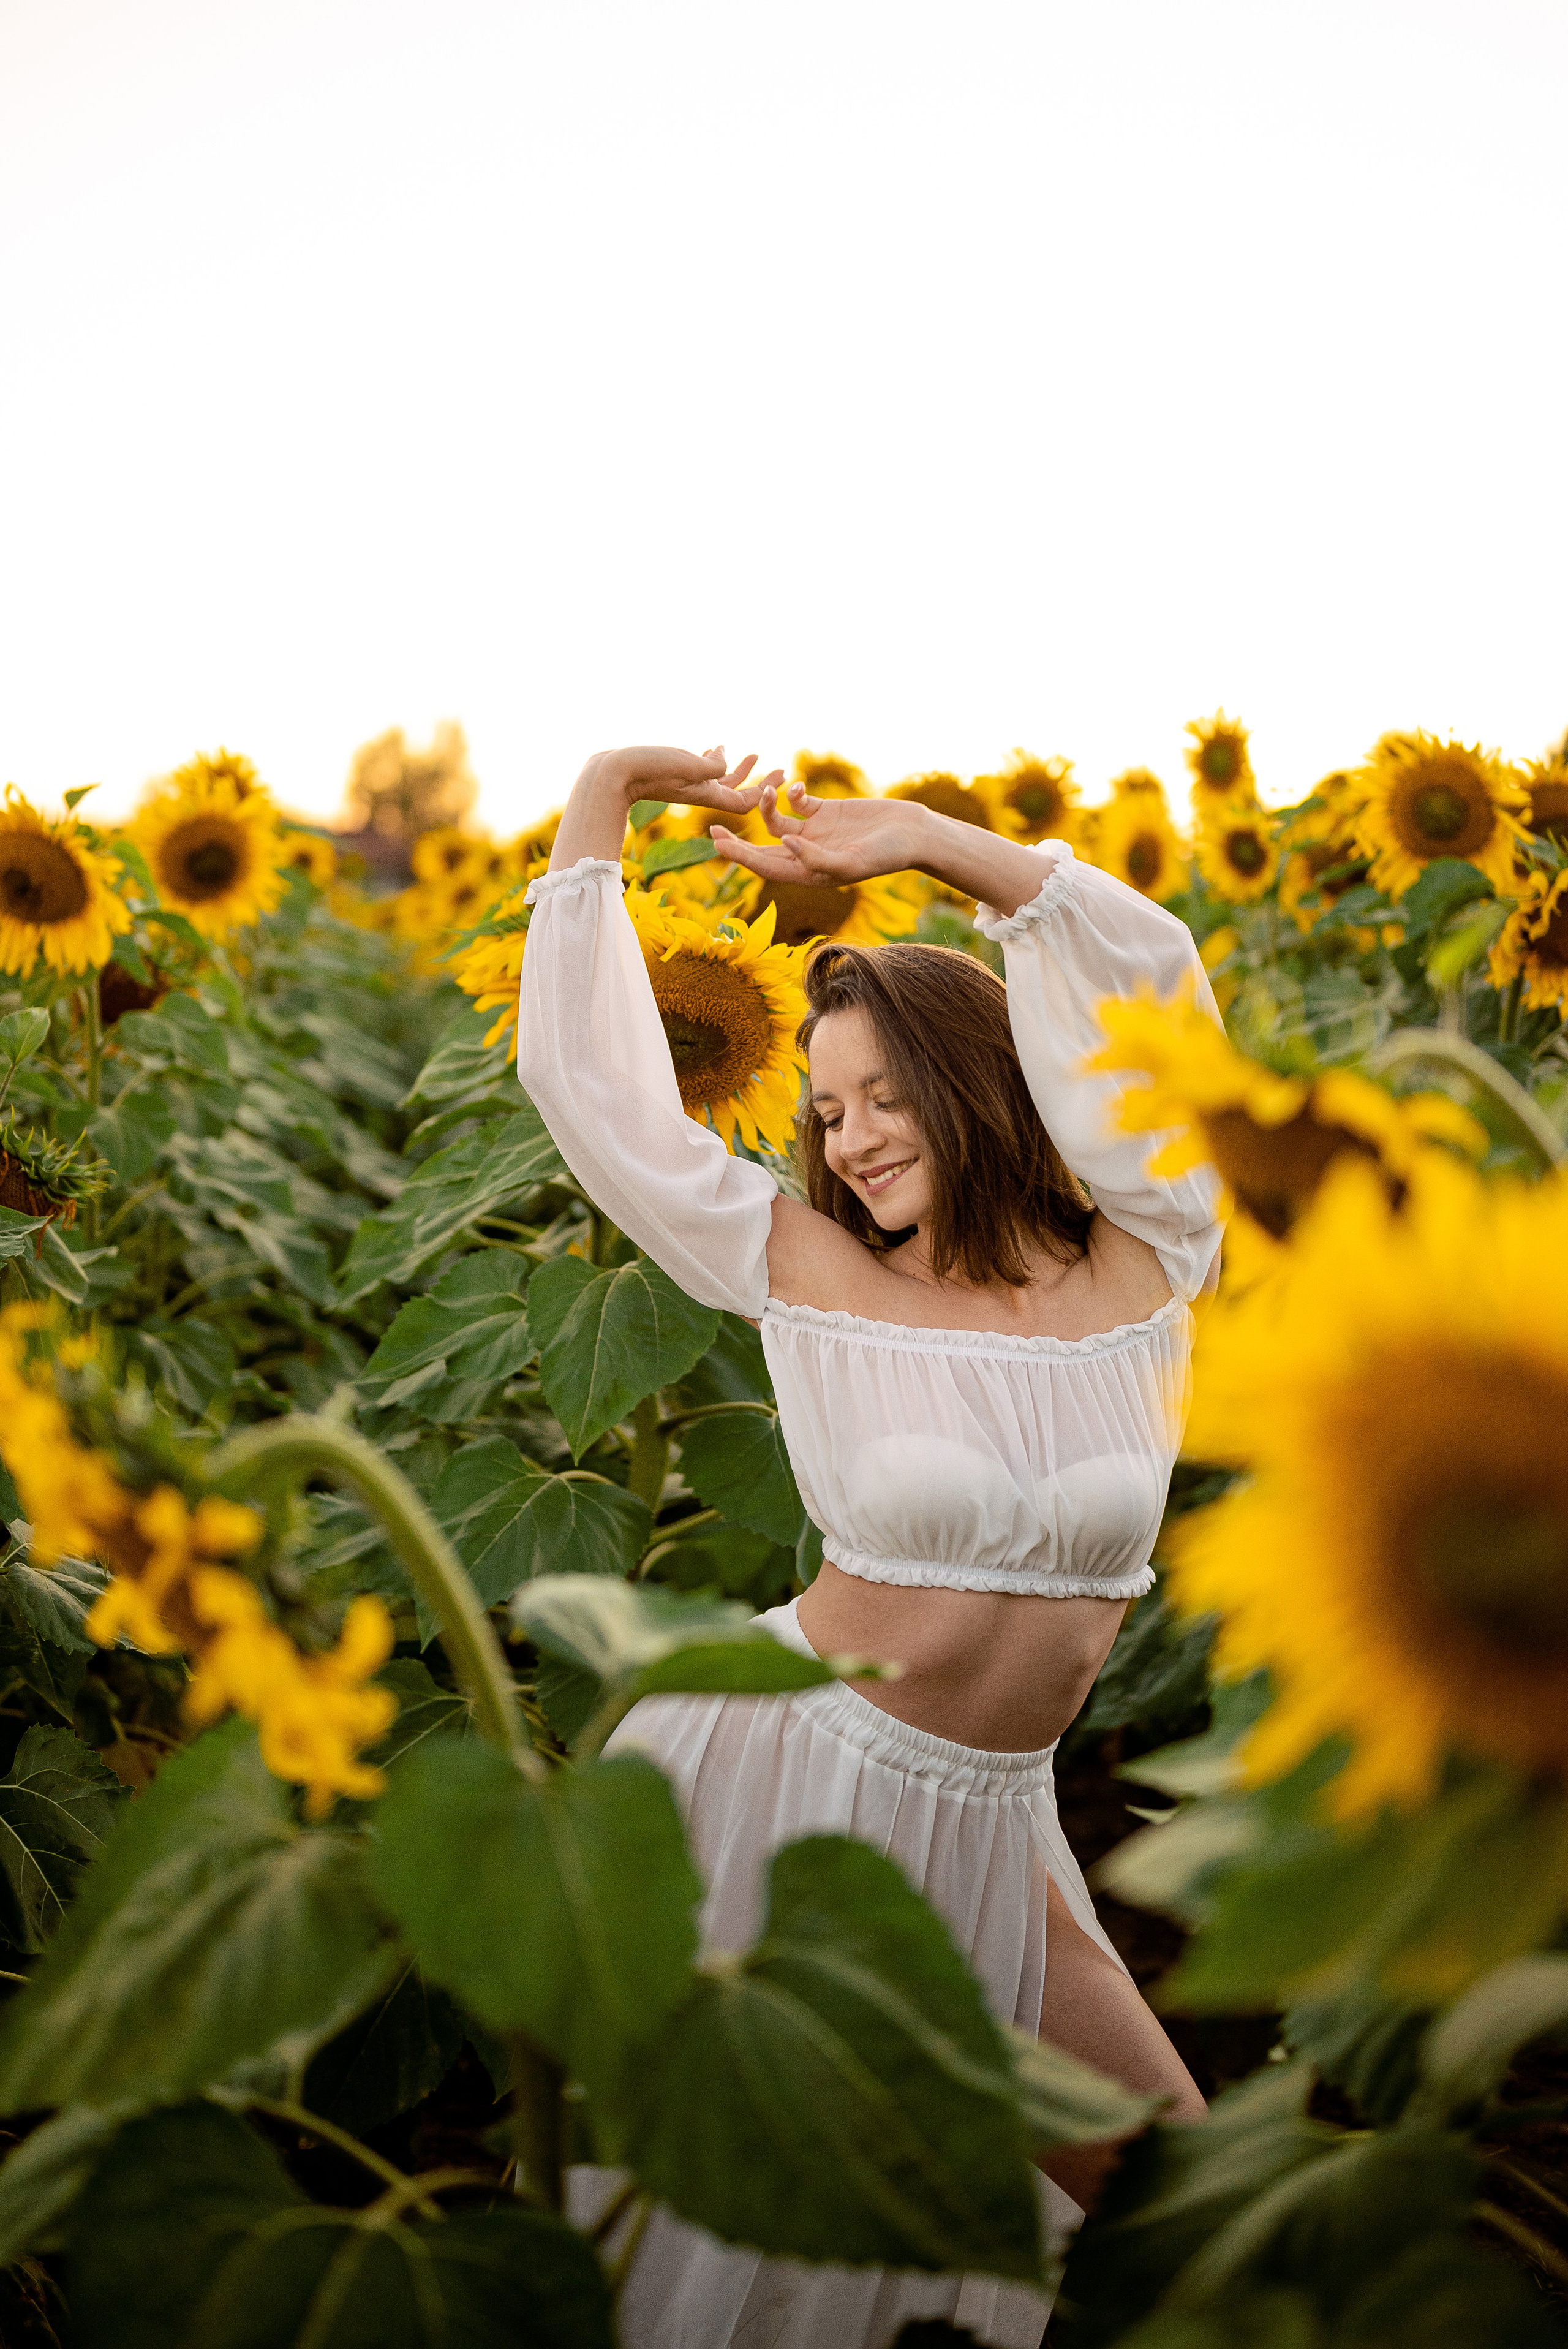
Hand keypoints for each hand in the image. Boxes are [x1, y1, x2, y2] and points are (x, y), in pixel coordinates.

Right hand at [587, 745, 782, 817]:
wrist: (611, 774)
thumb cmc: (648, 768)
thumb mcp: (686, 764)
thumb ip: (711, 764)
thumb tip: (724, 759)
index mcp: (705, 795)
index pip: (745, 802)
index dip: (766, 791)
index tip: (783, 775)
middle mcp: (699, 792)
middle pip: (737, 792)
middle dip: (759, 781)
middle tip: (778, 768)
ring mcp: (686, 785)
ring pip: (719, 780)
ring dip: (737, 769)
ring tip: (753, 754)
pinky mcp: (673, 776)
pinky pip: (700, 770)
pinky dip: (713, 760)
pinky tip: (715, 747)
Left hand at [710, 782, 931, 885]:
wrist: (913, 832)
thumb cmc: (887, 854)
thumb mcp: (852, 862)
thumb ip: (817, 859)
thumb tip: (784, 846)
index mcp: (809, 873)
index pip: (767, 866)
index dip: (741, 856)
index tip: (719, 843)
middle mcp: (807, 854)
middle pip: (763, 848)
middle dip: (739, 839)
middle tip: (713, 828)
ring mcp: (815, 832)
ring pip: (777, 821)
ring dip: (767, 806)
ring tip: (768, 790)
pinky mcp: (826, 811)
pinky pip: (798, 803)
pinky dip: (792, 794)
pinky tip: (797, 786)